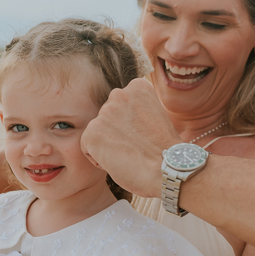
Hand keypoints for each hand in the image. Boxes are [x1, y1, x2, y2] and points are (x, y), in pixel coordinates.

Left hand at [82, 79, 180, 197]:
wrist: (167, 169)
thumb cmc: (165, 151)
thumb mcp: (155, 117)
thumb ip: (137, 112)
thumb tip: (123, 121)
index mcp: (137, 87)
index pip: (121, 107)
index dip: (131, 127)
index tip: (146, 136)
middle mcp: (119, 94)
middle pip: (107, 118)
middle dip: (117, 134)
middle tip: (136, 148)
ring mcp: (104, 112)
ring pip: (98, 133)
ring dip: (108, 146)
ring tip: (129, 155)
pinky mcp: (92, 131)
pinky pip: (87, 147)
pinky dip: (98, 159)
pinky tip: (118, 162)